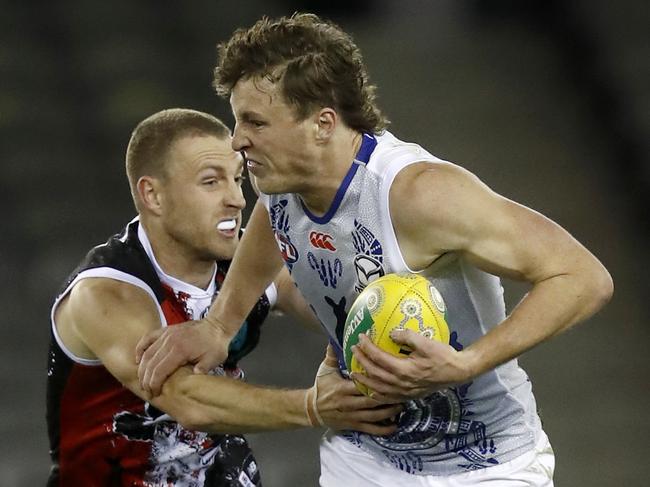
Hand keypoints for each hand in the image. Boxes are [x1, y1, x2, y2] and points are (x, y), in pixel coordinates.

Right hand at [135, 319, 230, 395]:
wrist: (217, 325)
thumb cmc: (216, 344)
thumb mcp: (214, 360)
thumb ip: (201, 370)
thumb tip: (190, 382)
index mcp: (180, 350)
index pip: (159, 371)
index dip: (154, 384)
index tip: (154, 394)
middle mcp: (169, 341)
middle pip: (150, 364)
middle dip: (146, 380)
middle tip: (148, 392)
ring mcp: (166, 334)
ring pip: (147, 352)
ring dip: (142, 368)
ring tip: (143, 381)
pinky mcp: (166, 330)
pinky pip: (148, 338)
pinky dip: (140, 349)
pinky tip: (138, 359)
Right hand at [305, 346, 402, 435]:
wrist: (311, 409)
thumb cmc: (321, 387)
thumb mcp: (325, 369)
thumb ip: (332, 353)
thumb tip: (336, 336)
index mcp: (342, 388)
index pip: (362, 384)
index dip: (375, 381)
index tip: (388, 375)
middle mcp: (348, 403)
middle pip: (371, 401)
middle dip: (387, 397)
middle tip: (401, 391)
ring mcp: (352, 416)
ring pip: (374, 416)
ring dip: (389, 412)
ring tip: (402, 405)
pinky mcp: (353, 426)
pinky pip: (370, 429)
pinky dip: (383, 429)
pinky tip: (394, 426)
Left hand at [351, 329, 472, 401]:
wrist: (457, 372)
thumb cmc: (443, 356)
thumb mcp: (426, 342)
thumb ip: (407, 337)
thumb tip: (391, 333)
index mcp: (404, 369)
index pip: (379, 358)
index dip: (367, 348)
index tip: (360, 338)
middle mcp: (401, 383)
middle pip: (375, 373)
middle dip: (361, 362)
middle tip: (353, 351)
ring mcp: (404, 392)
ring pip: (378, 388)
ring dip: (364, 380)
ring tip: (354, 373)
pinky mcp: (409, 396)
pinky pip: (388, 398)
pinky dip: (376, 395)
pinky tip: (371, 391)